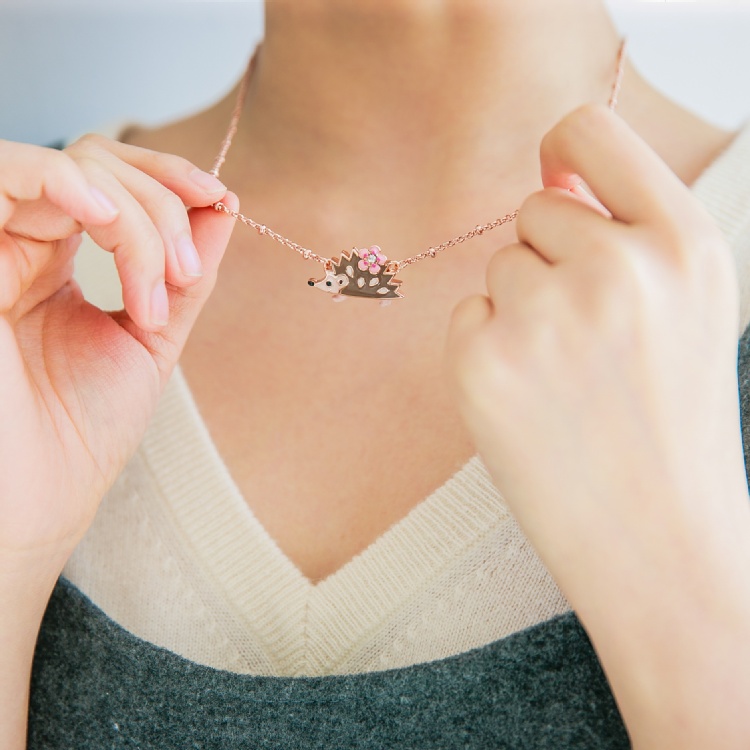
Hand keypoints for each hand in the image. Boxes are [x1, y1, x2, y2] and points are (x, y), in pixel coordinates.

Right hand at [0, 136, 236, 564]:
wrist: (37, 498)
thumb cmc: (82, 429)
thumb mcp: (150, 338)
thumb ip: (182, 274)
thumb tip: (223, 207)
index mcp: (52, 259)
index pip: (108, 178)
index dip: (169, 178)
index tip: (222, 201)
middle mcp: (15, 244)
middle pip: (95, 161)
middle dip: (163, 203)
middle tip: (185, 274)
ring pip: (66, 168)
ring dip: (134, 212)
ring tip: (159, 282)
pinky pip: (6, 178)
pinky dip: (65, 181)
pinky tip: (105, 215)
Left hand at [446, 105, 749, 745]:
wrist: (657, 539)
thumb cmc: (670, 424)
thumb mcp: (688, 310)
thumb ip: (630, 232)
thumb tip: (551, 177)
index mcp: (684, 244)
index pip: (592, 131)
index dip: (563, 148)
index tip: (554, 174)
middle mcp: (616, 267)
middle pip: (534, 211)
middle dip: (549, 261)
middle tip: (586, 340)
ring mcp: (545, 316)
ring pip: (499, 267)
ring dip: (520, 311)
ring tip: (564, 379)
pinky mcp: (483, 362)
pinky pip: (466, 316)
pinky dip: (486, 351)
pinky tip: (528, 402)